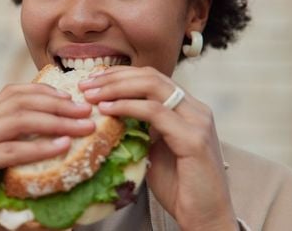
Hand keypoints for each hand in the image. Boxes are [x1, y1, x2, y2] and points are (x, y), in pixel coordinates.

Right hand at [0, 83, 94, 230]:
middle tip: (84, 111)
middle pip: (16, 102)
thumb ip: (34, 157)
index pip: (11, 95)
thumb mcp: (16, 176)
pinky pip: (10, 151)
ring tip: (81, 127)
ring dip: (54, 121)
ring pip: (15, 120)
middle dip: (55, 104)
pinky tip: (62, 147)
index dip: (42, 91)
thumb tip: (74, 141)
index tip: (71, 97)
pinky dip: (39, 147)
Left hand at [79, 66, 237, 230]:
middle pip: (150, 76)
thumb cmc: (179, 187)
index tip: (92, 80)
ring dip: (116, 88)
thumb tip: (109, 111)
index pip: (151, 77)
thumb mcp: (154, 148)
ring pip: (152, 87)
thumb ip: (141, 127)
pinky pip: (155, 113)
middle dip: (114, 77)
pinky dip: (127, 107)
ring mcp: (197, 121)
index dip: (120, 74)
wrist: (205, 216)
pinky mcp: (193, 138)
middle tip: (86, 84)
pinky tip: (107, 110)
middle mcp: (195, 109)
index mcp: (187, 108)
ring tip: (91, 94)